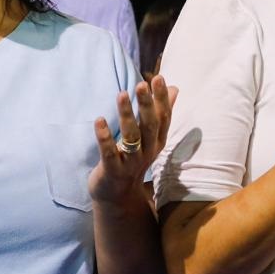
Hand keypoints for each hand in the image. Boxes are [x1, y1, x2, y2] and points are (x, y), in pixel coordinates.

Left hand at [88, 75, 176, 204]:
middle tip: (141, 84)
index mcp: (157, 141)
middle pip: (150, 126)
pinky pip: (110, 152)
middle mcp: (148, 151)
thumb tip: (175, 88)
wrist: (118, 195)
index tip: (159, 78)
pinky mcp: (113, 170)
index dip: (162, 98)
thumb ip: (161, 113)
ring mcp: (131, 162)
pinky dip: (105, 137)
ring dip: (127, 115)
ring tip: (121, 94)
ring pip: (132, 138)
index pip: (164, 117)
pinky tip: (99, 120)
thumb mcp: (151, 137)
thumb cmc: (134, 159)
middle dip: (147, 105)